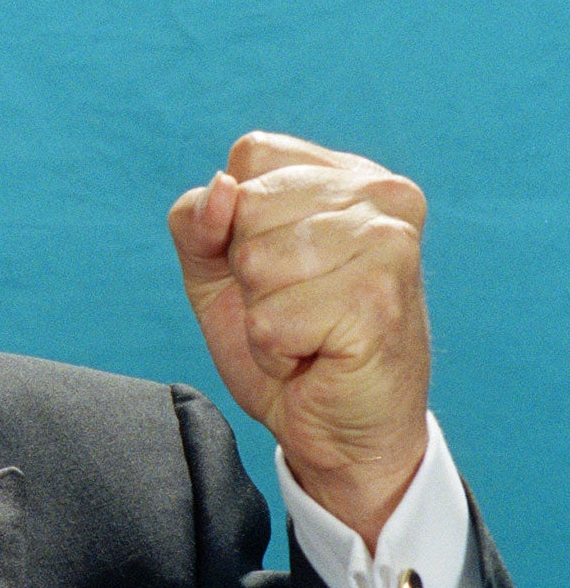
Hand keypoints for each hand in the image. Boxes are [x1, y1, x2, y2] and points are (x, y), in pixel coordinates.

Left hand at [168, 132, 430, 548]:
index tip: (276, 265)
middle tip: (295, 308)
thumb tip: (220, 188)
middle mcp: (381, 196)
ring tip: (305, 331)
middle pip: (246, 207)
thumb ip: (199, 221)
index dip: (234, 220)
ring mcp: (387, 245)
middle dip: (248, 273)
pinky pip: (269, 320)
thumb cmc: (287, 343)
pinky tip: (315, 356)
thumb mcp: (218, 270)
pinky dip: (274, 350)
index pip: (251, 154)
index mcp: (349, 175)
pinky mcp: (377, 302)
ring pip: (255, 263)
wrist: (342, 432)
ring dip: (262, 315)